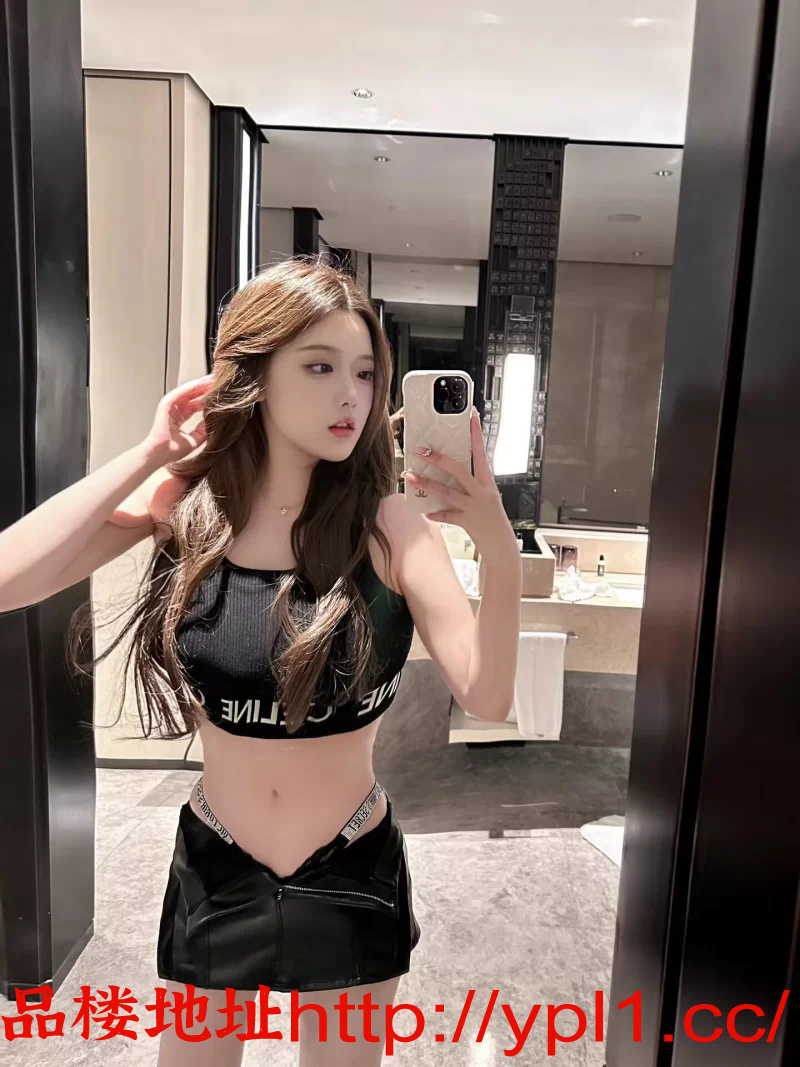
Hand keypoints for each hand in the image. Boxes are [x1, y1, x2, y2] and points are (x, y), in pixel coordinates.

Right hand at [141, 374, 213, 463]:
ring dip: (199, 385)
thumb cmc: (172, 451)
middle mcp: (174, 410)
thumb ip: (203, 430)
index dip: (207, 398)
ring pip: (186, 392)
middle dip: (205, 388)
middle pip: (192, 395)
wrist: (160, 455)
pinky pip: (180, 393)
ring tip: (212, 379)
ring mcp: (169, 406)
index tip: (220, 394)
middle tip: (219, 381)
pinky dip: (190, 388)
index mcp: (179, 417)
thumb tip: (214, 423)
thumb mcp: (194, 439)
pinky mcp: (166, 405)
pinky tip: (201, 383)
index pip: (195, 405)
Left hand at [403, 407, 519, 566]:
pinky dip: (436, 514)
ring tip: (410, 476)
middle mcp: (481, 492)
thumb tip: (452, 465)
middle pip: (459, 470)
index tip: (471, 415)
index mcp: (487, 481)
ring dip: (427, 484)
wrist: (501, 544)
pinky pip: (447, 516)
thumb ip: (471, 481)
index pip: (481, 452)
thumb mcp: (486, 494)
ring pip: (447, 492)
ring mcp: (474, 507)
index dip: (476, 433)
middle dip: (439, 459)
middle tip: (422, 450)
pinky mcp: (467, 522)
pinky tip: (424, 511)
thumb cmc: (492, 516)